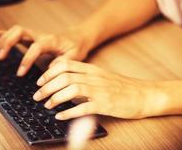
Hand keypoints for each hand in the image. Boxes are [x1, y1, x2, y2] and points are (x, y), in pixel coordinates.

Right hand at [0, 25, 91, 75]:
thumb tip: (49, 70)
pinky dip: (1, 33)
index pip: (35, 47)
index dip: (26, 60)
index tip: (20, 73)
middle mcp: (40, 35)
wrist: (78, 37)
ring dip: (3, 39)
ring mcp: (34, 35)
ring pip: (15, 30)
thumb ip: (63, 62)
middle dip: (8, 42)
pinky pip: (14, 33)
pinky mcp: (30, 37)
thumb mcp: (74, 56)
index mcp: (50, 40)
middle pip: (20, 31)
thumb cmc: (76, 47)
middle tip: (1, 56)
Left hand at [33, 59, 155, 119]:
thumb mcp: (101, 77)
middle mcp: (94, 77)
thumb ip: (84, 77)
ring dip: (55, 98)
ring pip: (71, 89)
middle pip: (64, 77)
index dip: (49, 72)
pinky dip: (69, 112)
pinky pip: (83, 107)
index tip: (40, 81)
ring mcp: (100, 90)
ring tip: (46, 105)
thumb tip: (64, 82)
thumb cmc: (122, 87)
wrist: (144, 95)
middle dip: (47, 86)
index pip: (65, 64)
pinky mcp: (105, 104)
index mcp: (92, 69)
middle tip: (37, 95)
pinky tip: (60, 116)